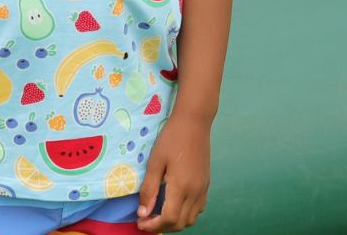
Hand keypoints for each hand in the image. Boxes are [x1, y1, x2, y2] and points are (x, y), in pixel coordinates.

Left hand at [137, 113, 210, 231]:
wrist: (194, 122)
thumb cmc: (171, 138)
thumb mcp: (155, 161)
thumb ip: (149, 188)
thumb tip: (143, 212)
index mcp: (181, 188)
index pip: (169, 219)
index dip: (153, 226)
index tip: (140, 223)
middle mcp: (195, 193)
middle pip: (181, 223)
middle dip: (163, 227)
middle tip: (147, 220)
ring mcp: (203, 189)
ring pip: (191, 219)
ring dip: (175, 222)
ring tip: (159, 215)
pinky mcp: (206, 184)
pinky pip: (198, 209)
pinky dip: (186, 214)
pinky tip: (175, 205)